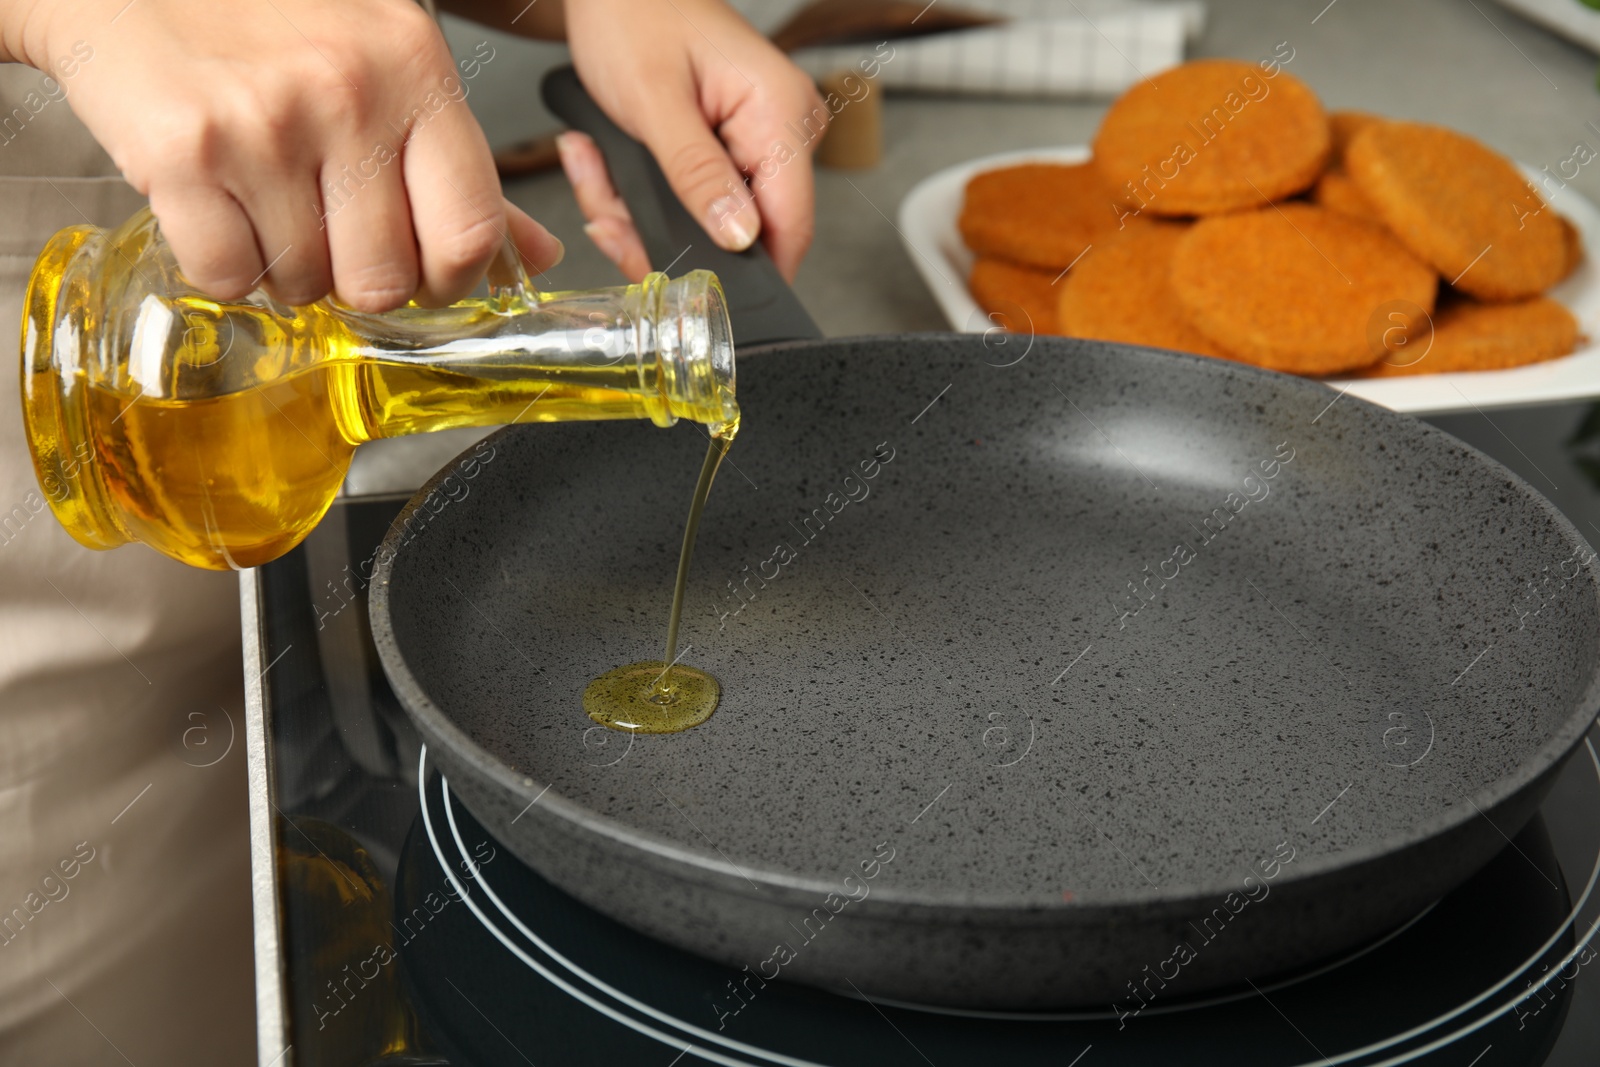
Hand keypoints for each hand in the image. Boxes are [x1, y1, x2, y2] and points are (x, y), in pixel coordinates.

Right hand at [15, 0, 561, 309]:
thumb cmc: (269, 17)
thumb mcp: (388, 66)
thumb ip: (461, 170)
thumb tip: (535, 255)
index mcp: (417, 71)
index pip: (471, 231)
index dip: (450, 278)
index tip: (425, 274)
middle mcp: (350, 94)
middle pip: (384, 279)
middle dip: (357, 280)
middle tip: (332, 238)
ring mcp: (266, 124)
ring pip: (303, 283)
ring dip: (285, 269)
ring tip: (266, 205)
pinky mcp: (184, 151)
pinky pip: (227, 276)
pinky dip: (221, 266)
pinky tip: (218, 209)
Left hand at [561, 0, 823, 280]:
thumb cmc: (633, 14)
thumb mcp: (655, 101)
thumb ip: (697, 176)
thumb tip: (738, 239)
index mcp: (782, 113)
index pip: (790, 226)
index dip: (742, 270)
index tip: (687, 286)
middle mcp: (782, 130)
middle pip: (737, 233)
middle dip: (661, 233)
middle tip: (606, 211)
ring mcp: (756, 141)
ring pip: (704, 223)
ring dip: (637, 212)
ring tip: (595, 168)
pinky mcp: (728, 148)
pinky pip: (691, 200)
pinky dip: (640, 194)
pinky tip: (607, 161)